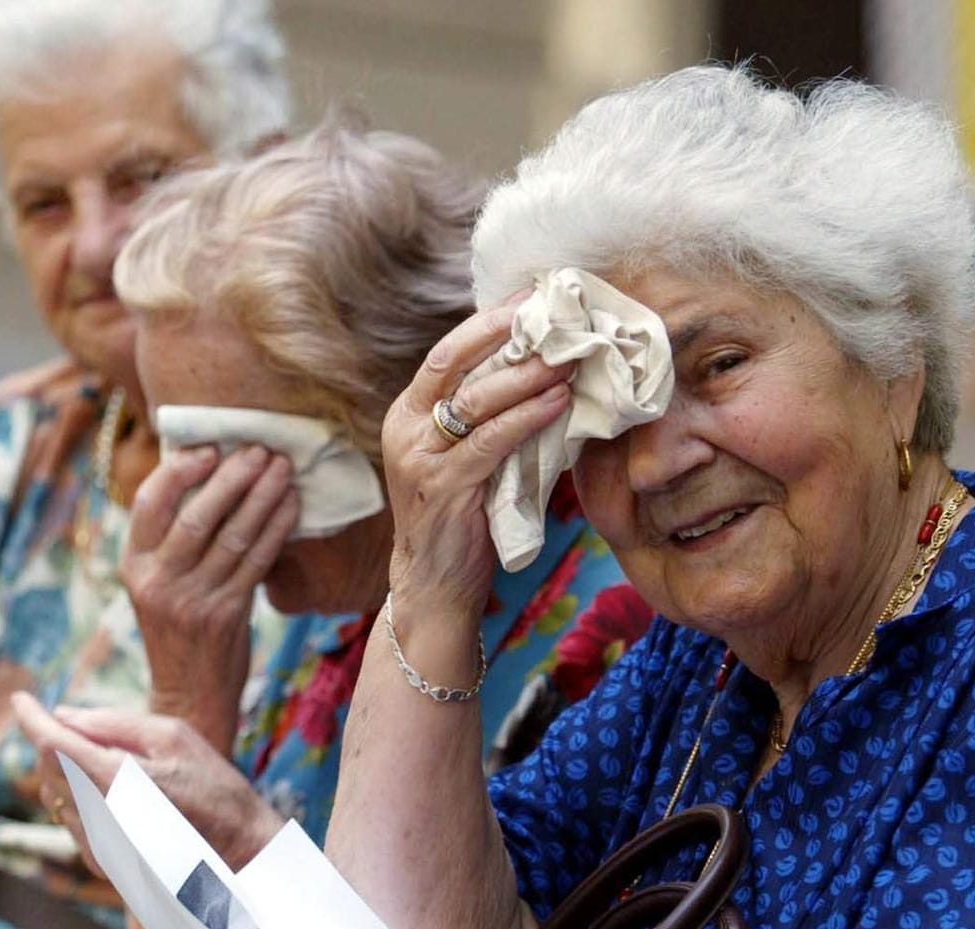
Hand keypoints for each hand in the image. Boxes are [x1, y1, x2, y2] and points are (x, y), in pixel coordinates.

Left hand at [14, 693, 285, 869]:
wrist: (237, 855)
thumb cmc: (213, 788)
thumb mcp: (173, 737)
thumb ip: (113, 723)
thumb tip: (64, 716)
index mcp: (115, 780)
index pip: (52, 743)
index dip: (31, 718)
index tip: (21, 699)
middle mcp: (97, 816)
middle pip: (48, 767)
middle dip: (56, 742)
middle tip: (85, 728)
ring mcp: (96, 845)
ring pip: (55, 794)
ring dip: (67, 771)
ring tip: (114, 765)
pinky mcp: (100, 863)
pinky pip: (70, 819)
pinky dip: (79, 798)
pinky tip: (117, 795)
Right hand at [121, 443, 297, 738]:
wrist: (189, 696)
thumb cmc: (179, 631)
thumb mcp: (159, 585)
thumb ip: (172, 542)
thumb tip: (211, 478)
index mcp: (133, 566)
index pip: (148, 503)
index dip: (179, 471)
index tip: (209, 449)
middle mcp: (157, 581)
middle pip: (196, 515)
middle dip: (232, 477)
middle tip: (259, 449)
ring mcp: (191, 599)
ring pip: (232, 535)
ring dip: (262, 496)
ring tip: (282, 468)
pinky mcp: (225, 614)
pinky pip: (256, 561)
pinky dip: (277, 528)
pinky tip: (292, 505)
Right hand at [381, 301, 569, 662]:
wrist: (434, 585)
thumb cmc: (461, 517)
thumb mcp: (466, 456)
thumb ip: (487, 416)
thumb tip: (542, 367)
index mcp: (408, 413)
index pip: (447, 352)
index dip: (489, 322)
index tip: (532, 298)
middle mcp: (405, 429)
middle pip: (454, 362)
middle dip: (506, 333)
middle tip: (555, 316)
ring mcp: (419, 458)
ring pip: (475, 400)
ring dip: (527, 375)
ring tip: (568, 357)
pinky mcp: (442, 488)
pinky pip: (490, 442)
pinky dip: (526, 418)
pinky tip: (558, 403)